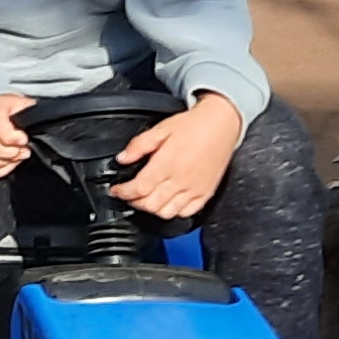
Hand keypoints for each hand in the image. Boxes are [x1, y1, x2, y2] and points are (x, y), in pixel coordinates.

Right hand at [0, 93, 33, 180]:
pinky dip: (1, 170)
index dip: (12, 137)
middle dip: (11, 153)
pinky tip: (9, 162)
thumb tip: (38, 125)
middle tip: (24, 150)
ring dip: (7, 162)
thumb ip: (30, 112)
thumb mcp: (24, 104)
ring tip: (18, 155)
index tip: (24, 139)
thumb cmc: (14, 110)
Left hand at [110, 93, 243, 224]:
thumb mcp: (161, 128)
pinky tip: (167, 202)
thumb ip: (139, 145)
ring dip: (151, 209)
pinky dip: (173, 212)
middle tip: (129, 194)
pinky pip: (186, 213)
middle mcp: (180, 181)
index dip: (123, 193)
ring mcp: (193, 190)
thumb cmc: (194, 126)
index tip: (117, 190)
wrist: (221, 125)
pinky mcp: (205, 194)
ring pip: (166, 213)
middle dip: (134, 202)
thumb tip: (122, 158)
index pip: (138, 189)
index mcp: (166, 164)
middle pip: (149, 205)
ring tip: (146, 199)